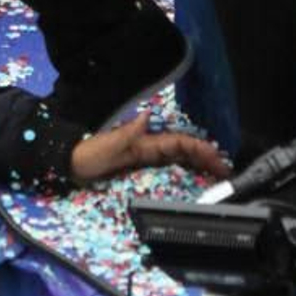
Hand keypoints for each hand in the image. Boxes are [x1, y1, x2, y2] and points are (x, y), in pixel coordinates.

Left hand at [68, 113, 229, 185]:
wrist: (69, 163)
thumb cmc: (86, 155)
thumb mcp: (106, 145)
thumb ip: (126, 134)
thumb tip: (146, 117)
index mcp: (144, 142)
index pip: (180, 143)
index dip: (200, 149)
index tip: (218, 158)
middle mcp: (148, 148)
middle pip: (184, 150)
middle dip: (206, 157)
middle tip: (226, 171)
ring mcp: (144, 158)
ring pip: (179, 158)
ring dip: (198, 164)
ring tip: (217, 175)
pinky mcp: (139, 169)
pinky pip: (168, 168)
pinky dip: (184, 171)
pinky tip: (193, 178)